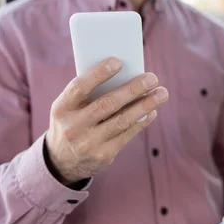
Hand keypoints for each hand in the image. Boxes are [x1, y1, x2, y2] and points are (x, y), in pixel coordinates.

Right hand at [45, 57, 168, 184]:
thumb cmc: (72, 121)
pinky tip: (152, 110)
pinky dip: (142, 121)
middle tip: (152, 77)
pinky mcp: (103, 155)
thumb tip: (126, 74)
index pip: (80, 87)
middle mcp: (73, 126)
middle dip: (133, 89)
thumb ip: (90, 93)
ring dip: (145, 105)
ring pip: (122, 120)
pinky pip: (127, 134)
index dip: (98, 74)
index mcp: (62, 108)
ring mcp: (88, 143)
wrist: (62, 161)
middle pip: (108, 104)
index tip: (118, 61)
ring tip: (162, 93)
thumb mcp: (70, 108)